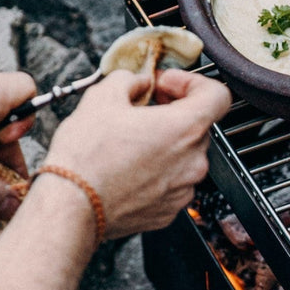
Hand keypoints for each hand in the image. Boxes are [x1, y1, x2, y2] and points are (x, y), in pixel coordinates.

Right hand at [43, 69, 231, 239]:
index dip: (193, 83)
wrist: (72, 207)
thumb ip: (129, 80)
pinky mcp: (170, 209)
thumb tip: (138, 82)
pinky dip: (157, 171)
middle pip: (197, 125)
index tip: (168, 85)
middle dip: (172, 112)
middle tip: (141, 109)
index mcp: (186, 129)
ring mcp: (184, 188)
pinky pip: (172, 181)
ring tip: (130, 140)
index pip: (218, 95)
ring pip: (184, 155)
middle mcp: (194, 160)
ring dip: (164, 143)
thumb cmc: (86, 157)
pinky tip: (129, 166)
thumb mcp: (102, 98)